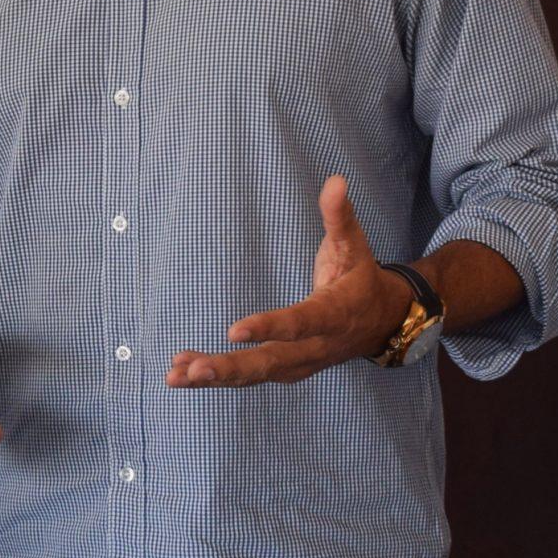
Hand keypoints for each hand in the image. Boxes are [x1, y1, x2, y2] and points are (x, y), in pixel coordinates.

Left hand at [167, 174, 413, 387]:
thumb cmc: (359, 277)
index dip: (269, 327)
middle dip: (231, 367)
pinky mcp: (287, 369)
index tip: (233, 331)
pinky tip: (182, 372)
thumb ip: (339, 216)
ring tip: (176, 376)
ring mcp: (301, 363)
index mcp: (334, 314)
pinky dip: (218, 376)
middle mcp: (316, 346)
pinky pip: (250, 376)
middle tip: (195, 371)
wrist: (382, 322)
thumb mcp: (355, 245)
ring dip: (216, 376)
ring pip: (256, 375)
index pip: (300, 323)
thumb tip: (335, 181)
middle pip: (272, 362)